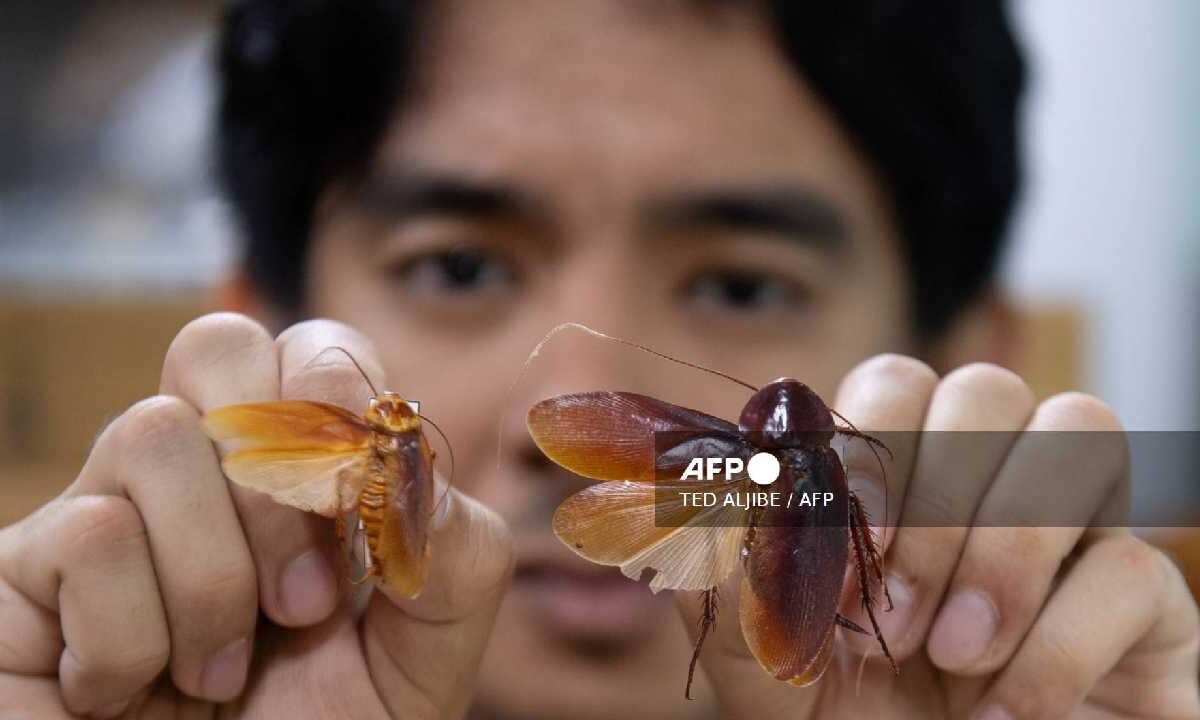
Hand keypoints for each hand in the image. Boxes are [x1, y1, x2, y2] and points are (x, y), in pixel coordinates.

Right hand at [0, 313, 512, 718]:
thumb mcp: (421, 657)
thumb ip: (454, 553)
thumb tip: (408, 454)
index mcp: (298, 476)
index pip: (314, 350)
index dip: (341, 404)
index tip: (362, 520)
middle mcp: (200, 476)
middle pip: (217, 343)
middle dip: (275, 475)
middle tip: (303, 601)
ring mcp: (108, 511)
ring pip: (151, 433)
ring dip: (212, 579)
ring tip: (220, 672)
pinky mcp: (27, 570)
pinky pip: (88, 535)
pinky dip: (134, 637)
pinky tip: (130, 690)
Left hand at [680, 355, 1199, 718]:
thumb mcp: (772, 667)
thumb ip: (730, 580)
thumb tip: (691, 496)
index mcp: (899, 484)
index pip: (892, 387)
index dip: (869, 449)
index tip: (842, 544)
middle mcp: (988, 488)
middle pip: (986, 389)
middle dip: (936, 501)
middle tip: (898, 615)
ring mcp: (1075, 533)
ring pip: (1076, 431)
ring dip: (1005, 549)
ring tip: (955, 654)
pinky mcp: (1149, 602)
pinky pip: (1130, 565)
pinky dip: (1057, 644)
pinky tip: (1004, 712)